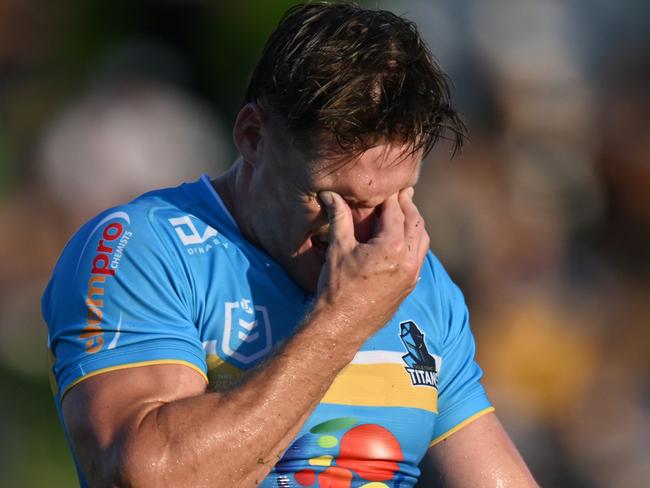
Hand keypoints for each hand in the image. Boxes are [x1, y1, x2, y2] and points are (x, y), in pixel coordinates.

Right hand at [315, 188, 428, 337]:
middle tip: (403, 192)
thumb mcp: (338, 248)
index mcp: (393, 247)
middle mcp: (409, 260)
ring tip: (405, 213)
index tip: (388, 185)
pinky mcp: (409, 287)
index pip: (396, 212)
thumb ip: (338, 217)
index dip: (391, 196)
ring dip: (415, 224)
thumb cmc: (337, 287)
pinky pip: (419, 258)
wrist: (341, 325)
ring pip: (422, 241)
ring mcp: (412, 276)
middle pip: (415, 223)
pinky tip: (404, 241)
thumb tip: (329, 193)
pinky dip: (415, 244)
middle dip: (408, 206)